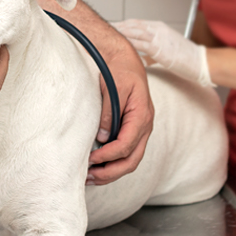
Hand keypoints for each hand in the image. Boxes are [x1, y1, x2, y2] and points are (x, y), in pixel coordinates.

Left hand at [86, 35, 153, 184]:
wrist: (124, 57)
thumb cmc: (119, 69)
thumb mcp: (113, 87)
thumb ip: (109, 112)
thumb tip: (102, 138)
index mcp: (142, 115)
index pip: (126, 145)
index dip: (108, 156)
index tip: (90, 160)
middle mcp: (145, 125)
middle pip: (132, 159)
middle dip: (111, 172)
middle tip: (89, 177)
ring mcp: (141, 128)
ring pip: (131, 159)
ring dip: (112, 171)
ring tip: (91, 177)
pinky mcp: (133, 128)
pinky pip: (127, 151)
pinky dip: (114, 162)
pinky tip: (99, 165)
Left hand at [112, 19, 213, 87]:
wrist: (202, 62)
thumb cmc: (186, 58)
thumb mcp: (167, 51)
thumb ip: (154, 53)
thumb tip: (143, 59)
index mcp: (159, 28)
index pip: (134, 23)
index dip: (121, 24)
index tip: (109, 26)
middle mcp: (157, 29)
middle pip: (131, 25)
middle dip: (116, 26)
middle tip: (100, 27)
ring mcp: (158, 38)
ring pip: (133, 32)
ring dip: (118, 32)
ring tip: (104, 34)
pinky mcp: (159, 49)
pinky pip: (139, 45)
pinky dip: (127, 43)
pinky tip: (117, 46)